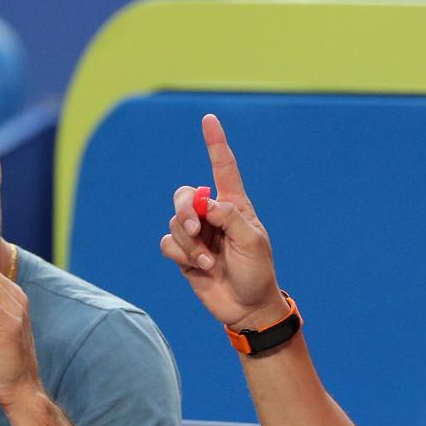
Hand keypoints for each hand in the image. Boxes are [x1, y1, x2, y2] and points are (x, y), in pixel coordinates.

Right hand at [160, 114, 290, 330]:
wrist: (246, 307)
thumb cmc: (257, 272)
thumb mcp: (252, 242)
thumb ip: (230, 217)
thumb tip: (206, 203)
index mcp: (234, 205)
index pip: (223, 167)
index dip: (215, 143)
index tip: (208, 119)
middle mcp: (212, 215)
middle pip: (185, 195)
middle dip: (184, 208)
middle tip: (195, 226)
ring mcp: (197, 234)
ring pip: (174, 222)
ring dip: (190, 242)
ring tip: (209, 260)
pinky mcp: (184, 254)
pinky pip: (168, 243)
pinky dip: (181, 254)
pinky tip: (199, 267)